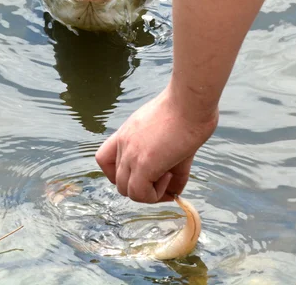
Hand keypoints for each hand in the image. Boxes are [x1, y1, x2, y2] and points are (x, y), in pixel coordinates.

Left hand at [95, 86, 217, 202]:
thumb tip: (175, 191)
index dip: (122, 174)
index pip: (105, 160)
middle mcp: (123, 143)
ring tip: (168, 175)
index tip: (144, 174)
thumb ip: (171, 165)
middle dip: (141, 187)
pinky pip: (139, 194)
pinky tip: (169, 175)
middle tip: (165, 180)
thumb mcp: (171, 137)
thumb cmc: (187, 110)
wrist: (191, 100)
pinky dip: (155, 195)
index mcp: (127, 133)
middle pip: (118, 179)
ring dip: (148, 192)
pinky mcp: (144, 163)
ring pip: (125, 190)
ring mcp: (130, 153)